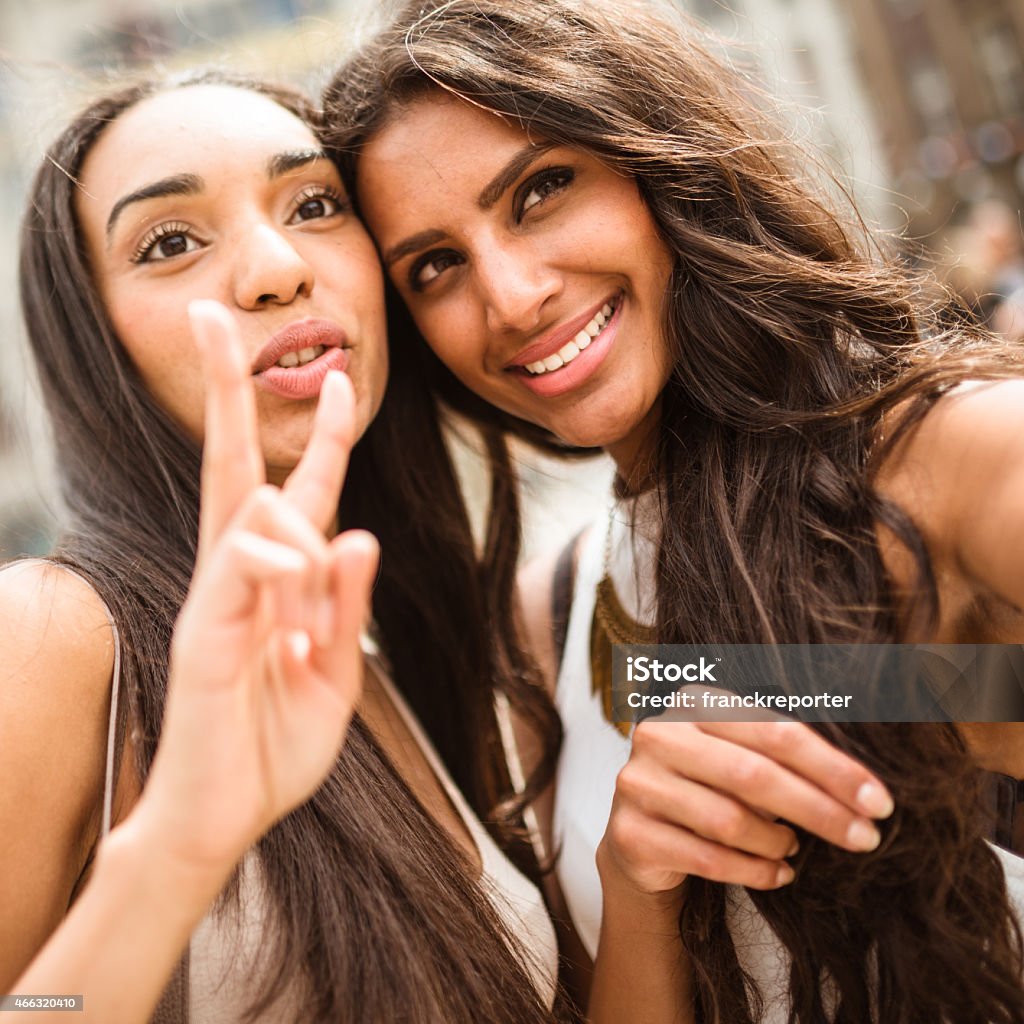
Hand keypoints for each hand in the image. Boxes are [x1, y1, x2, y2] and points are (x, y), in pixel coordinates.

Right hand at [129, 300, 377, 881]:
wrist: (226, 815)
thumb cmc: (276, 743)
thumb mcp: (339, 672)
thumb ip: (349, 605)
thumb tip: (361, 533)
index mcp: (277, 581)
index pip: (298, 490)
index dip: (323, 436)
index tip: (340, 379)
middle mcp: (238, 574)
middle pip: (229, 462)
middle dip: (221, 389)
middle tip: (210, 315)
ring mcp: (213, 596)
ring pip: (252, 507)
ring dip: (300, 542)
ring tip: (309, 635)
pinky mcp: (198, 627)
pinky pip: (240, 562)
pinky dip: (278, 566)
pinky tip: (298, 601)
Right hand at [599, 705, 893, 896]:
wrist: (641, 839)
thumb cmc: (708, 789)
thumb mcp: (739, 757)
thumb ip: (783, 757)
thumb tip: (865, 789)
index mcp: (692, 702)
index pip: (774, 731)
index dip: (832, 768)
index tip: (879, 802)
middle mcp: (658, 734)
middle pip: (754, 774)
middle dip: (820, 810)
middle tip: (866, 838)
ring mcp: (638, 783)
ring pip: (730, 820)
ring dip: (778, 843)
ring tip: (792, 849)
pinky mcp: (630, 833)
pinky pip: (709, 858)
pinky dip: (755, 872)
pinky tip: (777, 874)